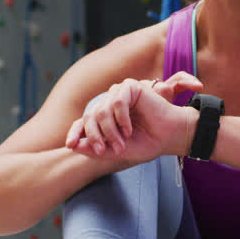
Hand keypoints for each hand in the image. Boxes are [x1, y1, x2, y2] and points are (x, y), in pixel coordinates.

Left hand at [65, 72, 203, 162]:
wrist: (170, 137)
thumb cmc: (146, 143)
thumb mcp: (116, 151)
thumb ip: (95, 149)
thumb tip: (73, 146)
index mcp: (104, 118)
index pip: (82, 122)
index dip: (75, 132)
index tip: (70, 146)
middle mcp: (109, 103)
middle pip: (89, 117)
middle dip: (95, 136)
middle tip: (103, 151)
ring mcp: (118, 94)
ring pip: (102, 111)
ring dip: (110, 131)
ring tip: (122, 143)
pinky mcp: (130, 87)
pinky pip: (117, 102)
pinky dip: (121, 119)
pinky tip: (129, 130)